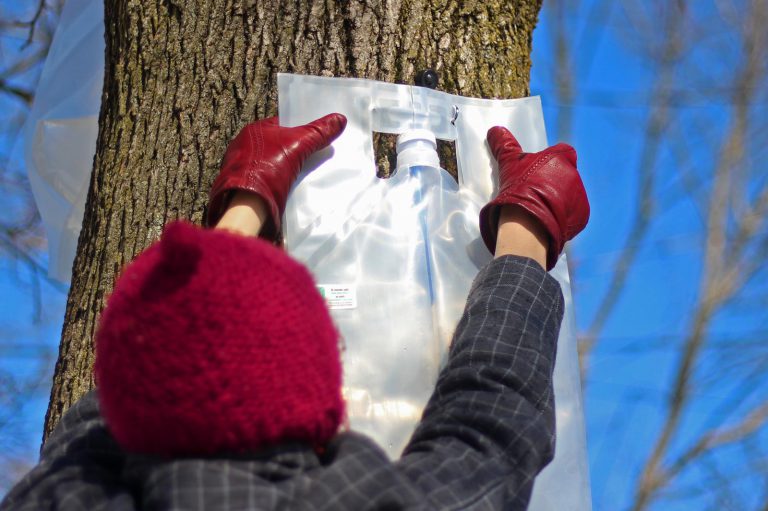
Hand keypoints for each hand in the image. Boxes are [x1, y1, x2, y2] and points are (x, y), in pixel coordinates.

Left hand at [207, 113, 346, 240]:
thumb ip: (319, 132)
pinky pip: (265, 180)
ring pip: (271, 164)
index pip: (281, 126)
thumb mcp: (300, 144)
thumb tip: (340, 119)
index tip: (315, 137)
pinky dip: (277, 182)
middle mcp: (244, 146)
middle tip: (314, 156)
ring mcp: (242, 167)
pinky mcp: (244, 186)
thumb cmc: (269, 166)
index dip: (299, 130)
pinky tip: (290, 188)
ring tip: (306, 174)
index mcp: (253, 130)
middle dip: (294, 151)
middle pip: (277, 145)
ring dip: (286, 168)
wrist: (248, 202)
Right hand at [479, 127, 589, 270]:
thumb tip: (494, 130)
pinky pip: (572, 214)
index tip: (538, 170)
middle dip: (552, 182)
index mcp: (562, 158)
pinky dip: (562, 217)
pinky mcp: (581, 217)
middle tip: (534, 192)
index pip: (562, 152)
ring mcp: (580, 197)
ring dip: (558, 200)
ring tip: (538, 208)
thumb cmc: (520, 187)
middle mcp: (575, 175)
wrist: (529, 221)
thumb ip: (504, 145)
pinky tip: (546, 220)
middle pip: (565, 175)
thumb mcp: (509, 163)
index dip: (551, 160)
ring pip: (569, 195)